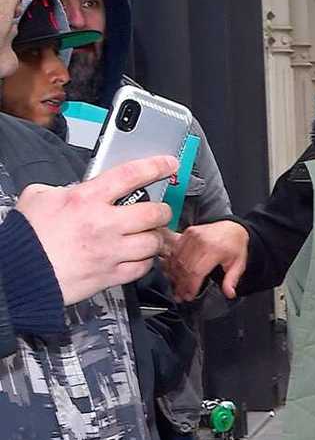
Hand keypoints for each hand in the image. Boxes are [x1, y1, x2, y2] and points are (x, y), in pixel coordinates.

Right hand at [18, 157, 177, 306]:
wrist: (22, 272)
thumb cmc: (28, 237)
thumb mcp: (39, 196)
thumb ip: (63, 189)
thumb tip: (73, 190)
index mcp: (86, 199)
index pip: (130, 175)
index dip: (154, 166)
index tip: (168, 163)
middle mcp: (104, 224)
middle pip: (153, 213)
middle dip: (162, 210)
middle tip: (160, 210)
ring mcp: (111, 251)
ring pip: (153, 243)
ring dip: (155, 238)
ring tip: (149, 235)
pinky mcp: (111, 275)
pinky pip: (142, 268)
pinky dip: (145, 262)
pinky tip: (138, 257)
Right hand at [164, 218, 248, 301]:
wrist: (232, 227)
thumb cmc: (235, 245)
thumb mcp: (238, 264)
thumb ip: (232, 280)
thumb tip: (229, 294)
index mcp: (214, 249)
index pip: (196, 271)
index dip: (191, 286)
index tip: (189, 296)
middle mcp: (200, 241)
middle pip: (184, 267)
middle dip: (181, 284)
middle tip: (180, 296)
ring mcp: (192, 235)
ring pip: (177, 260)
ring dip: (175, 276)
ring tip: (176, 288)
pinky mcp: (187, 233)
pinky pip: (175, 251)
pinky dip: (173, 263)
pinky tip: (174, 274)